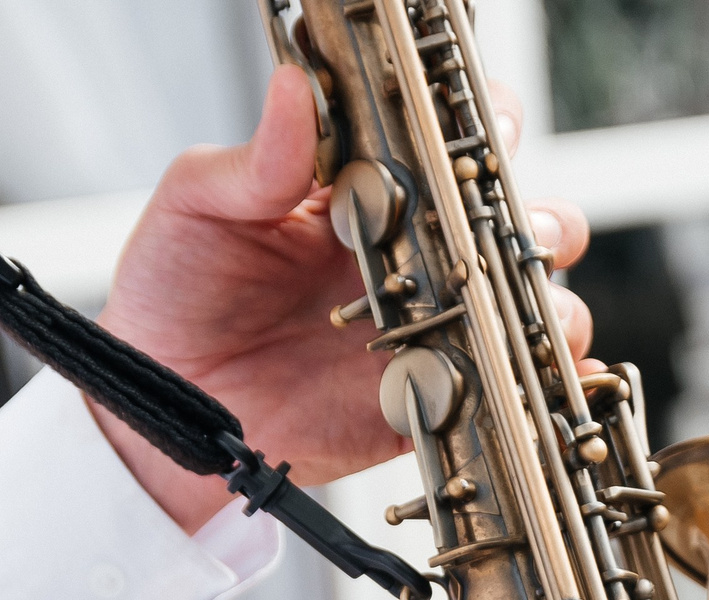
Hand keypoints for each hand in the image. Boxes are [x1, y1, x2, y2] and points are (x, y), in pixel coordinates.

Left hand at [92, 68, 594, 531]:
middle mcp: (409, 255)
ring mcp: (426, 326)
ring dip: (545, 299)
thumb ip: (256, 159)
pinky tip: (538, 375)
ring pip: (525, 303)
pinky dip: (537, 384)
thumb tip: (293, 89)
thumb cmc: (174, 292)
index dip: (481, 131)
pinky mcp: (427, 397)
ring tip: (519, 304)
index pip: (445, 145)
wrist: (162, 401)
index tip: (481, 132)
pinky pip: (503, 391)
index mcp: (364, 193)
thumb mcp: (200, 205)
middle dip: (534, 217)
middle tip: (504, 224)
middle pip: (510, 222)